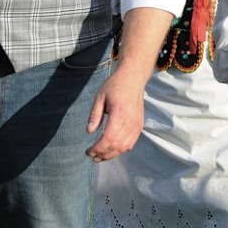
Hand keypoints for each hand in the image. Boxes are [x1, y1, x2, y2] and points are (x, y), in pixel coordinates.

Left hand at [86, 6, 172, 161]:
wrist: (135, 72)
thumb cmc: (115, 82)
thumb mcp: (99, 95)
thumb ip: (95, 114)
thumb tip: (90, 131)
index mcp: (119, 112)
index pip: (108, 139)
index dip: (98, 149)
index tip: (88, 151)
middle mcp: (130, 118)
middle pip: (117, 146)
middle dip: (103, 155)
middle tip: (91, 155)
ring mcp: (137, 121)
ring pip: (126, 145)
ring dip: (112, 153)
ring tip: (100, 154)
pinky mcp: (139, 121)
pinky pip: (132, 140)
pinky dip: (122, 148)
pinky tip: (113, 148)